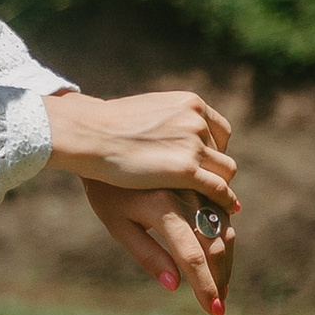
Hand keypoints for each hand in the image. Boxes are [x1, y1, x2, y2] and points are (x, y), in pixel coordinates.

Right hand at [44, 87, 235, 197]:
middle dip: (215, 171)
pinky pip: (218, 188)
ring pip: (225, 172)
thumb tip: (166, 130)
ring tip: (215, 205)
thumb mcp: (145, 112)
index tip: (201, 167)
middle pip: (221, 153)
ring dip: (221, 187)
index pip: (219, 131)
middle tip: (204, 190)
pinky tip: (227, 211)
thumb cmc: (105, 126)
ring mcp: (193, 144)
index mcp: (189, 104)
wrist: (88, 133)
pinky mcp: (185, 170)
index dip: (213, 151)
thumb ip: (165, 120)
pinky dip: (225, 201)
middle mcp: (197, 121)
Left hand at [82, 174, 237, 314]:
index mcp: (162, 209)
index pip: (192, 257)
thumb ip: (147, 254)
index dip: (206, 286)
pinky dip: (225, 236)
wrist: (108, 141)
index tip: (214, 311)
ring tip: (220, 286)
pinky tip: (218, 256)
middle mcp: (186, 195)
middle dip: (221, 277)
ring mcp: (198, 185)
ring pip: (225, 228)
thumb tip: (175, 285)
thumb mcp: (118, 224)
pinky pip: (223, 211)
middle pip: (216, 244)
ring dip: (226, 260)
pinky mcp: (203, 178)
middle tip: (219, 304)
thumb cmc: (106, 190)